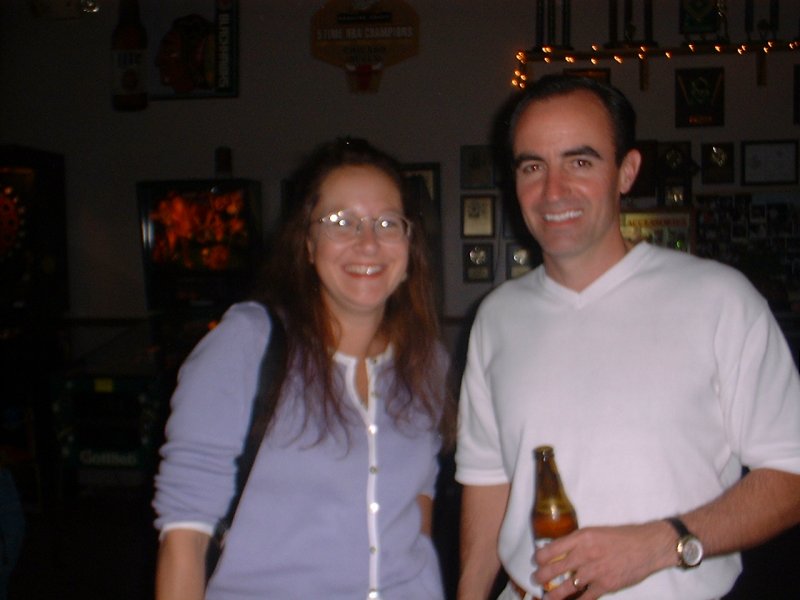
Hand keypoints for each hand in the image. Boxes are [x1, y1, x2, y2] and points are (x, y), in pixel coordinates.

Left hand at [532, 521, 675, 599]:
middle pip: (556, 568)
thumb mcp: (596, 532)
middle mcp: (585, 554)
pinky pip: (586, 597)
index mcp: (581, 537)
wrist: (648, 546)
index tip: (536, 560)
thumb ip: (579, 542)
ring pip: (567, 586)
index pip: (552, 548)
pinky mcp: (606, 585)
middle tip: (536, 579)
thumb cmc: (623, 537)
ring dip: (555, 593)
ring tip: (547, 597)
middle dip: (542, 576)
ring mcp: (595, 571)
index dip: (540, 557)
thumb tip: (562, 551)